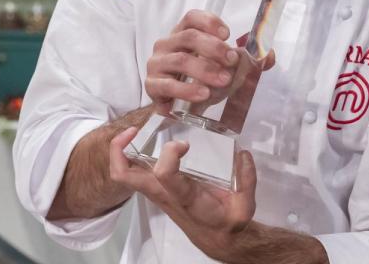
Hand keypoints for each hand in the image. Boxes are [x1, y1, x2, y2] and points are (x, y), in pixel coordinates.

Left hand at [109, 126, 257, 260]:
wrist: (217, 238)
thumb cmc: (228, 221)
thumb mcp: (245, 206)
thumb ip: (247, 180)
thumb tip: (243, 154)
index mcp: (185, 197)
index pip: (164, 176)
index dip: (169, 155)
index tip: (184, 143)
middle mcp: (164, 194)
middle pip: (125, 176)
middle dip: (120, 150)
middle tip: (134, 130)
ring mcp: (156, 192)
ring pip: (124, 175)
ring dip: (121, 151)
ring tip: (137, 131)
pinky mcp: (157, 189)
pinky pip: (133, 173)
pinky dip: (130, 155)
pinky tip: (148, 140)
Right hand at [145, 10, 242, 114]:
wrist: (174, 104)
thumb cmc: (197, 79)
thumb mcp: (221, 67)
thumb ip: (245, 60)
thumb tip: (269, 56)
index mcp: (183, 34)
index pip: (192, 18)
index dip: (209, 22)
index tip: (228, 34)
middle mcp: (167, 44)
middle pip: (189, 37)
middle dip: (214, 47)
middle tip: (233, 60)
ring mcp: (157, 64)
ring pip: (180, 60)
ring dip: (205, 69)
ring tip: (223, 80)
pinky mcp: (152, 86)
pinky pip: (168, 85)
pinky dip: (187, 90)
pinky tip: (203, 94)